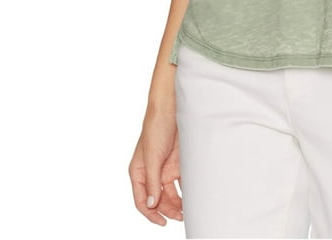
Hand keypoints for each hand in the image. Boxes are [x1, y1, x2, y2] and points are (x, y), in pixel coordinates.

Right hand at [128, 110, 183, 225]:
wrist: (172, 108)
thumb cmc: (156, 127)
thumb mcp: (152, 157)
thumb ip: (152, 181)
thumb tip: (151, 205)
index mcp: (139, 172)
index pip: (141, 200)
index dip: (150, 214)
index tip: (162, 222)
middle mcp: (151, 172)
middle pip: (157, 199)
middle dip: (167, 210)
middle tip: (180, 217)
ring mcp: (164, 168)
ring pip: (169, 193)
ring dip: (177, 203)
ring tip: (187, 210)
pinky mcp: (177, 162)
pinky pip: (180, 181)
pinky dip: (185, 190)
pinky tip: (193, 195)